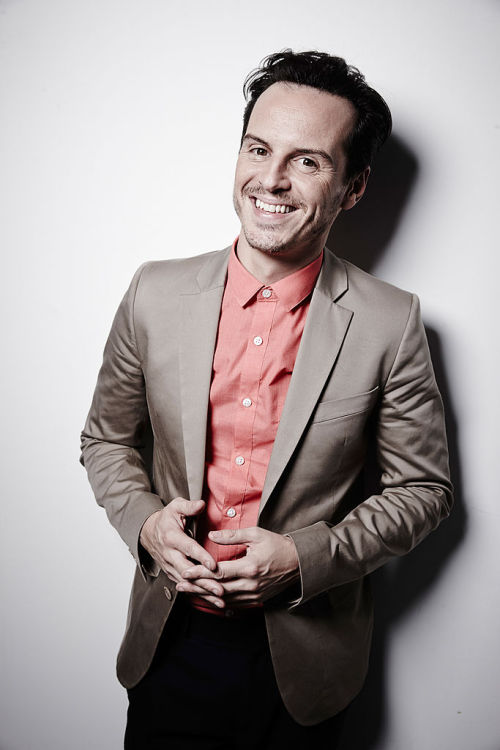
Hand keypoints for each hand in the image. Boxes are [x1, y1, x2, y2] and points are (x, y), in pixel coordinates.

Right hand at [140, 498, 224, 608]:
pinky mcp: (172, 573)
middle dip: (204, 581)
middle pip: (187, 571)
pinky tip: (212, 601)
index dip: (201, 557)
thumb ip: (188, 506)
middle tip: (220, 589)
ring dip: (203, 592)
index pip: (188, 548)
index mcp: (172, 537)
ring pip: (187, 582)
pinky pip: (185, 586)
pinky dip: (198, 594)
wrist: (148, 532)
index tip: (213, 565)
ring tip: (220, 600)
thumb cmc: (166, 519)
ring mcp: (169, 566)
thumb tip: (201, 504)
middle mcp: (170, 554)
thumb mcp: (175, 507)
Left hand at [178, 527, 299, 605]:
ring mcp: (254, 595)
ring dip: (205, 596)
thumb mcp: (256, 534)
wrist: (298, 562)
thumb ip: (232, 536)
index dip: (200, 573)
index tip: (185, 572)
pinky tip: (208, 598)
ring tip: (189, 591)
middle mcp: (251, 584)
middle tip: (180, 584)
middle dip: (196, 587)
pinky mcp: (257, 600)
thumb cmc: (277, 545)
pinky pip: (234, 604)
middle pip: (218, 588)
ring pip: (224, 599)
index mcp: (250, 567)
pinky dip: (219, 601)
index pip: (218, 572)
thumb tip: (211, 536)